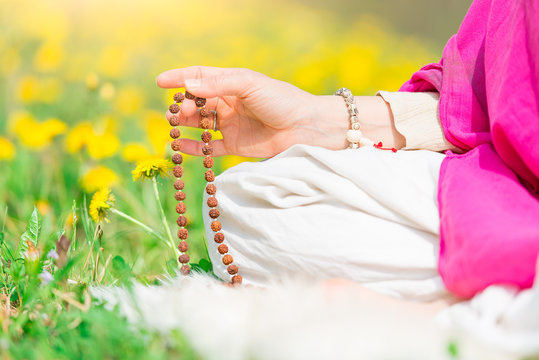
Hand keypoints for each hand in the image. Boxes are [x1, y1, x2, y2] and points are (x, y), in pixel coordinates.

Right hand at [156, 66, 402, 156]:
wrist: (305, 126)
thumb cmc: (281, 99)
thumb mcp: (250, 84)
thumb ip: (219, 84)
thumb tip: (187, 86)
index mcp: (232, 84)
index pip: (200, 78)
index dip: (179, 78)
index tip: (160, 82)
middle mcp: (228, 104)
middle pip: (197, 103)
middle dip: (182, 107)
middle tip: (174, 112)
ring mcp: (231, 125)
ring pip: (200, 125)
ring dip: (185, 126)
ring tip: (173, 127)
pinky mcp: (235, 146)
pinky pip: (209, 147)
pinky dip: (195, 148)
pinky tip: (181, 148)